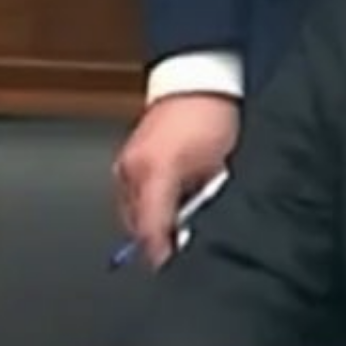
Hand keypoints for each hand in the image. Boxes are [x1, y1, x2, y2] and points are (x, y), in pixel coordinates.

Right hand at [113, 94, 239, 266]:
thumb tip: (192, 230)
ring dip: (150, 223)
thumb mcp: (219, 167)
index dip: (161, 252)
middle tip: (175, 251)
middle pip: (136, 224)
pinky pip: (132, 193)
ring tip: (173, 229)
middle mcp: (134, 170)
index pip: (151, 229)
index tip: (169, 266)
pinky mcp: (128, 157)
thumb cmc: (215, 118)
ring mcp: (127, 162)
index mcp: (156, 174)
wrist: (200, 80)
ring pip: (131, 210)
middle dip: (155, 240)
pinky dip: (147, 205)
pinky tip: (167, 206)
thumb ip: (204, 201)